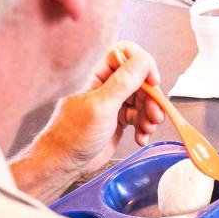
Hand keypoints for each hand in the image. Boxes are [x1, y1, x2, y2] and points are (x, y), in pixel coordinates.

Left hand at [42, 42, 164, 178]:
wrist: (63, 164)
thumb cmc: (71, 136)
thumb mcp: (101, 106)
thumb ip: (123, 82)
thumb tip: (143, 61)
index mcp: (94, 72)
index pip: (126, 53)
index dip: (143, 64)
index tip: (152, 82)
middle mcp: (104, 83)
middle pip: (140, 78)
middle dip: (151, 97)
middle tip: (154, 113)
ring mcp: (112, 100)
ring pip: (143, 98)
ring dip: (150, 113)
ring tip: (147, 128)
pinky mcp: (118, 116)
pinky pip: (140, 115)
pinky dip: (144, 125)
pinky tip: (140, 136)